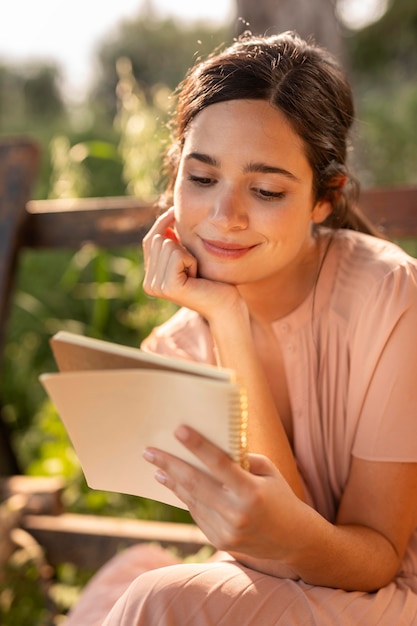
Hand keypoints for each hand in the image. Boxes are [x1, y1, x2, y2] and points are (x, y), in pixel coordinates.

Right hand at [142, 208, 244, 322]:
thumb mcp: (189, 258)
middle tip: (193, 268)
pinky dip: (191, 260)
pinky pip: (177, 254)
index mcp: (150, 278)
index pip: (150, 240)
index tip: (175, 211)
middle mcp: (149, 284)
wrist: (226, 306)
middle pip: (157, 239)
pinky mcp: (169, 287)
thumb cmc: (213, 281)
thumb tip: (168, 215)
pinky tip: (196, 277)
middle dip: (180, 245)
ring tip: (195, 274)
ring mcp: (156, 287)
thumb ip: (174, 243)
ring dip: (187, 254)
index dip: (162, 223)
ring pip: (167, 244)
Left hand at [143, 425, 306, 570]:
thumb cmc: (280, 496)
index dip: (198, 446)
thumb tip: (210, 446)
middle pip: (196, 483)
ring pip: (192, 500)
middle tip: (149, 452)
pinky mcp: (220, 541)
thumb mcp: (268, 471)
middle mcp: (237, 513)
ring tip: (157, 467)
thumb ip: (241, 459)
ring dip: (172, 482)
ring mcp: (227, 531)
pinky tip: (175, 484)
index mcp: (251, 492)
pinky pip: (197, 514)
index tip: (178, 430)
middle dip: (170, 465)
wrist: (293, 540)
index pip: (219, 464)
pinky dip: (186, 498)